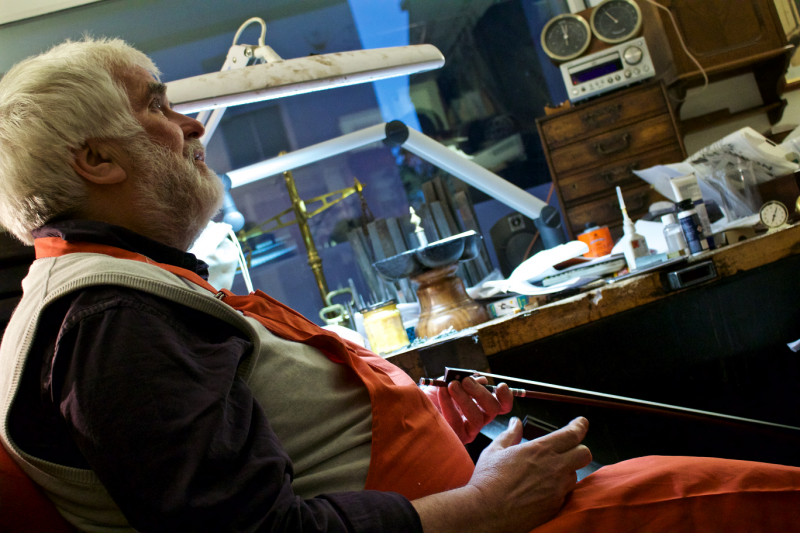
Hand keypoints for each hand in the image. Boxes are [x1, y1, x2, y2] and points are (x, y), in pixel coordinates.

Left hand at [425, 376, 513, 443]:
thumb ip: (463, 379)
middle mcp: (477, 419)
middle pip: (492, 410)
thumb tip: (480, 379)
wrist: (411, 405)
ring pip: (478, 418)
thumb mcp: (447, 381)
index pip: (501, 406)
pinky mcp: (456, 438)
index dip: (505, 397)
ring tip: (452, 386)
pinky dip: (450, 404)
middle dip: (481, 393)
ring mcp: (468, 430)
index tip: (501, 386)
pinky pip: (458, 422)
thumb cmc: (430, 395)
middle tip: (465, 381)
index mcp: (479, 405)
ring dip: (465, 399)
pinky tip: (442, 392)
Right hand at [469, 417, 590, 531]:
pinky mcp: (555, 506)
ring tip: (549, 473)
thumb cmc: (488, 481)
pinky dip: (558, 489)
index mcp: (540, 450)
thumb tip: (515, 423)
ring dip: (566, 471)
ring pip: (575, 475)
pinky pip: (564, 494)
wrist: (486, 512)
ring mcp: (557, 489)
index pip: (572, 434)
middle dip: (579, 449)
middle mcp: (554, 468)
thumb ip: (510, 435)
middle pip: (584, 454)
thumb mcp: (495, 450)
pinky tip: (542, 490)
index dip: (580, 426)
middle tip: (568, 449)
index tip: (581, 423)